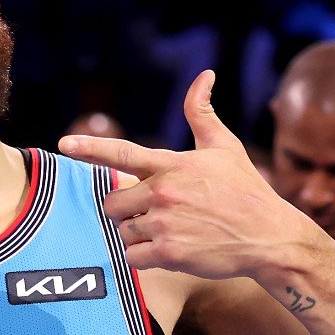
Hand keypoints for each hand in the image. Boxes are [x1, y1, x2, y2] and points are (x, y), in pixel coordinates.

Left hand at [59, 71, 317, 280]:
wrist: (269, 237)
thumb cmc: (246, 191)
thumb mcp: (226, 147)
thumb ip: (202, 113)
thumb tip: (204, 75)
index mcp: (172, 164)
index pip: (122, 153)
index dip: (90, 148)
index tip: (65, 144)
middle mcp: (164, 192)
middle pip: (113, 203)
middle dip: (128, 210)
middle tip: (159, 213)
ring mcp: (165, 224)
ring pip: (123, 232)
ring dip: (139, 235)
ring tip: (173, 231)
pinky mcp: (169, 254)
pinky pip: (133, 258)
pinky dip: (145, 258)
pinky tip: (172, 251)